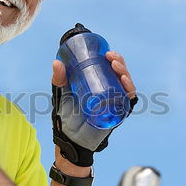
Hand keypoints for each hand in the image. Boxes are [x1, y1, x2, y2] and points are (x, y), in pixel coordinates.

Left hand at [51, 51, 137, 166]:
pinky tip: (126, 85)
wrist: (68, 133)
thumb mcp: (62, 89)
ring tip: (116, 67)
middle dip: (120, 63)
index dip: (114, 58)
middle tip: (111, 58)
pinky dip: (130, 92)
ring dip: (125, 73)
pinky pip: (128, 102)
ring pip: (127, 84)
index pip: (113, 67)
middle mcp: (111, 90)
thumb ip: (59, 77)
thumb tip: (56, 62)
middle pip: (121, 73)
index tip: (107, 52)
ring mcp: (115, 101)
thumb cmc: (67, 110)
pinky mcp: (117, 113)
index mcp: (101, 82)